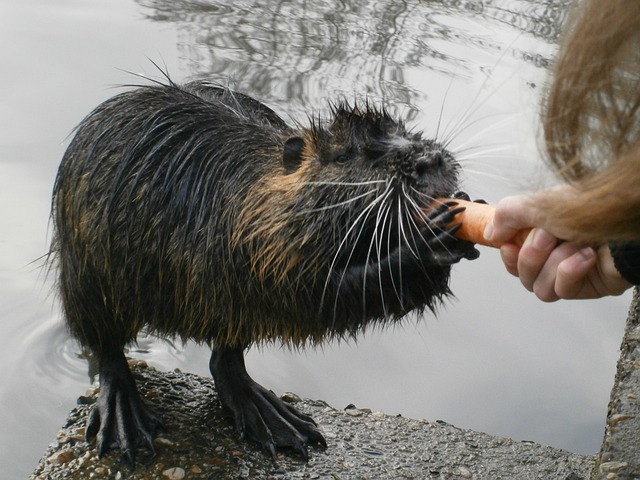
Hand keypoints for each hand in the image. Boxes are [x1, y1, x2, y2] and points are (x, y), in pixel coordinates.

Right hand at [485, 195, 631, 300]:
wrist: (626, 220)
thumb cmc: (591, 208)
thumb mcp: (538, 204)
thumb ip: (507, 215)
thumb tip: (490, 233)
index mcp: (542, 231)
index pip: (512, 257)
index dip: (508, 255)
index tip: (509, 244)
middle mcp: (554, 253)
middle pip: (522, 275)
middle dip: (532, 255)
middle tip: (550, 236)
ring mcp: (570, 272)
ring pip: (538, 286)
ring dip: (553, 264)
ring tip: (575, 246)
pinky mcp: (587, 287)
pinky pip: (561, 291)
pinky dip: (570, 272)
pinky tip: (586, 257)